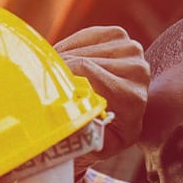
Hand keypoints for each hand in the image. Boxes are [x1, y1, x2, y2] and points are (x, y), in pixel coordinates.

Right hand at [54, 26, 149, 168]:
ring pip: (80, 49)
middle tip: (46, 86)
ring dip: (64, 61)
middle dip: (60, 71)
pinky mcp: (120, 36)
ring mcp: (131, 50)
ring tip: (61, 80)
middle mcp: (138, 71)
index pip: (85, 70)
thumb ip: (83, 134)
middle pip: (81, 59)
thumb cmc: (101, 135)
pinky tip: (70, 65)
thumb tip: (65, 118)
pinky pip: (83, 37)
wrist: (120, 121)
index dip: (60, 75)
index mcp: (132, 99)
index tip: (43, 88)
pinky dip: (70, 49)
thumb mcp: (93, 146)